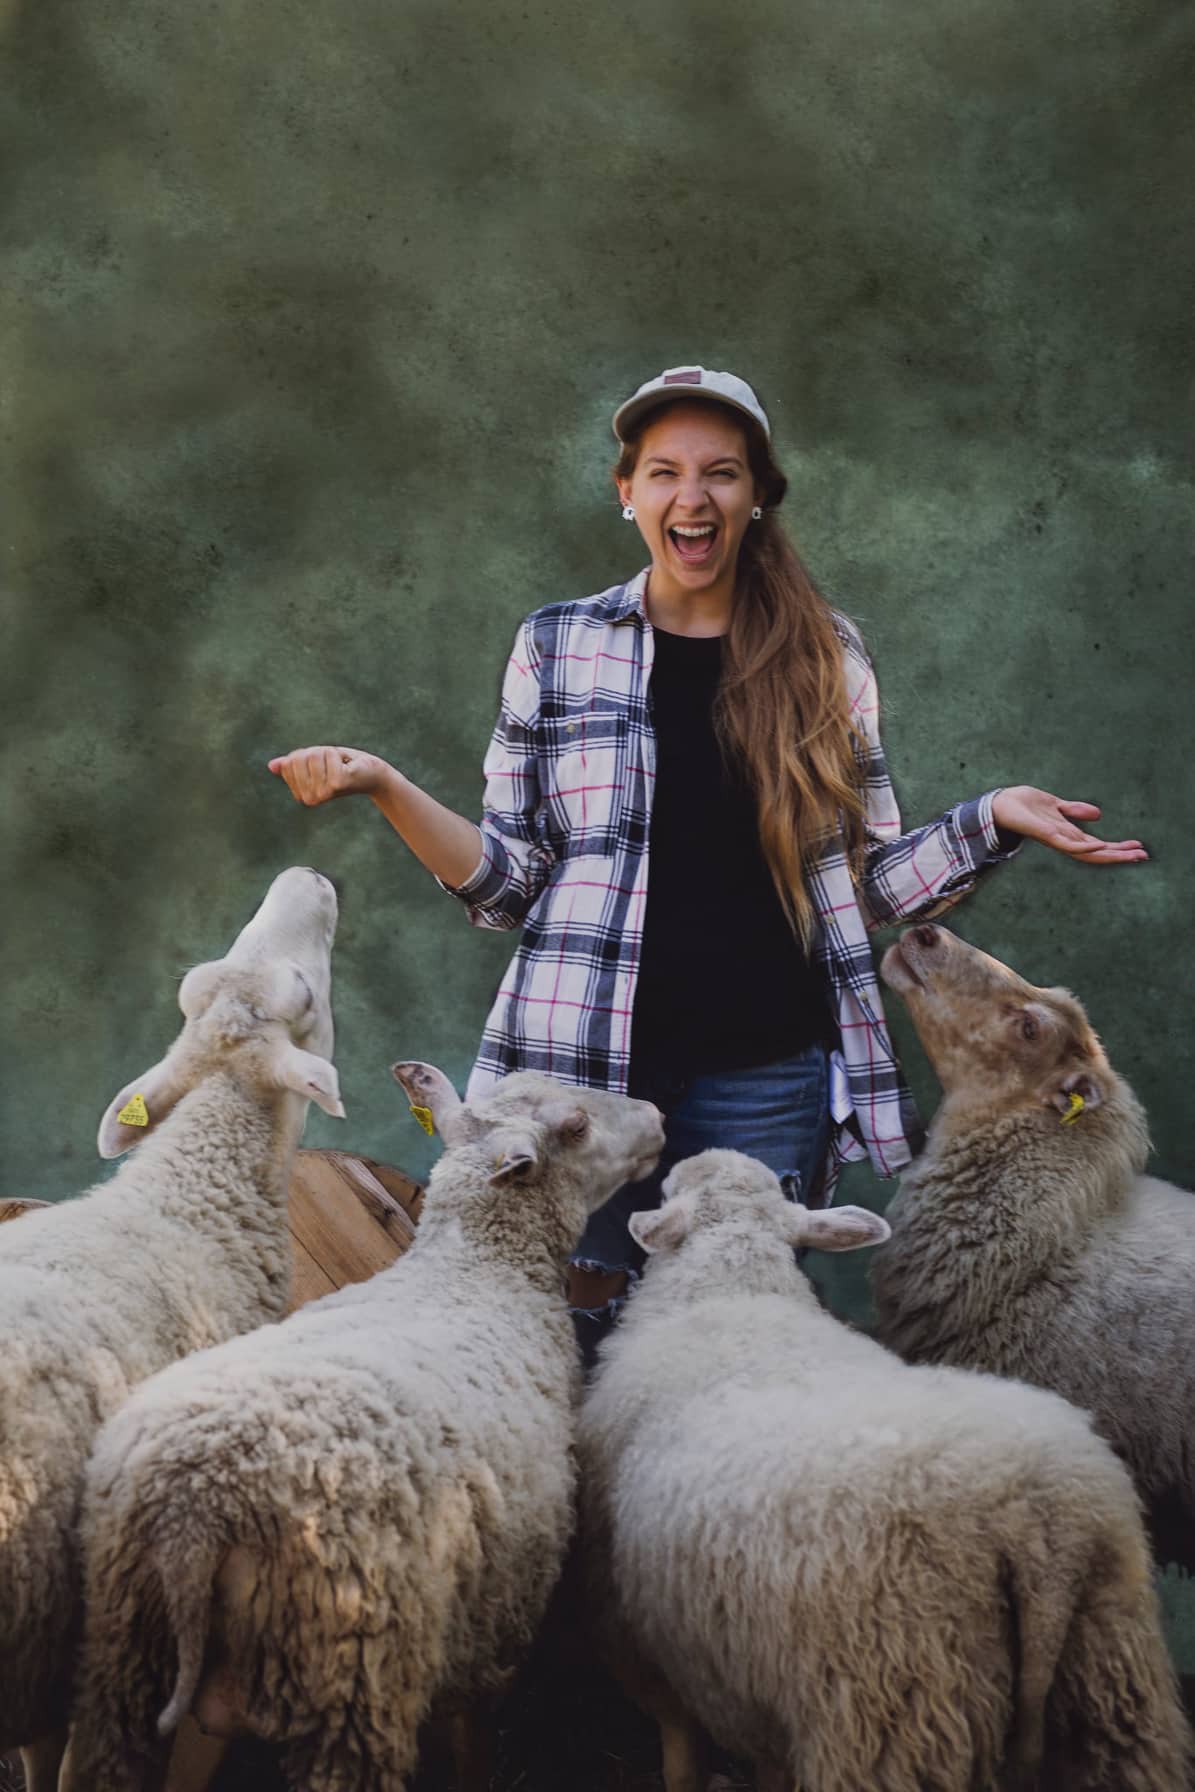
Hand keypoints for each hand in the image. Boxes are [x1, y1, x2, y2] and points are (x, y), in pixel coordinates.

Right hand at [267, 746, 392, 805]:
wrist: (371, 773)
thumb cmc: (343, 767)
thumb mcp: (315, 763)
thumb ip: (294, 765)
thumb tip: (271, 765)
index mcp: (301, 794)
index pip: (289, 762)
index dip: (307, 755)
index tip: (323, 765)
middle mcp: (310, 798)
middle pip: (299, 758)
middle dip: (318, 753)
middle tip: (334, 763)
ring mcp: (323, 793)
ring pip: (313, 755)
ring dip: (329, 754)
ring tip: (340, 765)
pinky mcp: (336, 784)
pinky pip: (327, 755)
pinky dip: (337, 754)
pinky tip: (346, 765)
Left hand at [991, 786, 1147, 864]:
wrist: (999, 804)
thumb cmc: (1023, 806)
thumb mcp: (1056, 805)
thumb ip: (1074, 810)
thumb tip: (1098, 814)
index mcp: (1067, 834)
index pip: (1097, 845)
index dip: (1117, 849)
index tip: (1139, 849)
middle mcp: (1063, 840)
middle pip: (1097, 853)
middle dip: (1120, 855)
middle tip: (1144, 856)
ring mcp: (1055, 839)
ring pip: (1087, 852)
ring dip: (1109, 853)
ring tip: (1131, 854)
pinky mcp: (1045, 834)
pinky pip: (1066, 844)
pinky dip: (1082, 847)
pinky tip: (1097, 845)